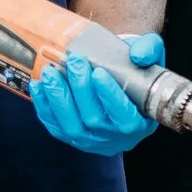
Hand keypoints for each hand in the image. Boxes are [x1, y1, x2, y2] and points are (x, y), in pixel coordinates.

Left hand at [32, 32, 163, 155]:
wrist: (122, 83)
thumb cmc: (137, 70)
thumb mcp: (153, 56)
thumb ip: (150, 50)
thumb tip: (138, 55)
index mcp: (139, 123)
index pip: (124, 116)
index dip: (109, 95)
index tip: (98, 72)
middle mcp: (116, 138)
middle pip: (94, 119)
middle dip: (80, 89)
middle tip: (74, 61)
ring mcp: (92, 141)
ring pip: (71, 126)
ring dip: (58, 98)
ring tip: (50, 72)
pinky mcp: (72, 138)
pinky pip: (55, 127)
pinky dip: (44, 107)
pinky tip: (38, 86)